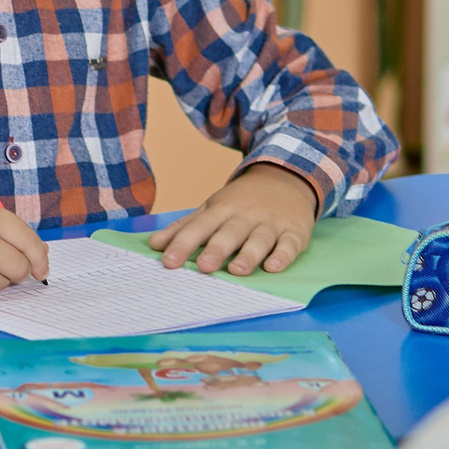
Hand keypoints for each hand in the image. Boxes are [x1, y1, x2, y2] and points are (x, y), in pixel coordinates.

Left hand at [150, 163, 318, 274]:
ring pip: (260, 238)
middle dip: (216, 249)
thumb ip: (185, 227)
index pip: (199, 226)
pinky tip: (274, 267)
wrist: (286, 178)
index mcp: (221, 209)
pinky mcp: (294, 231)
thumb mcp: (212, 207)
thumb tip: (154, 245)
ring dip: (249, 254)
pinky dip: (283, 255)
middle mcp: (245, 215)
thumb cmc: (241, 201)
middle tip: (203, 267)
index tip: (168, 262)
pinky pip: (290, 244)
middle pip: (229, 232)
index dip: (183, 243)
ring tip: (237, 271)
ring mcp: (271, 222)